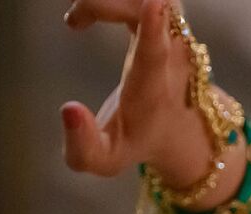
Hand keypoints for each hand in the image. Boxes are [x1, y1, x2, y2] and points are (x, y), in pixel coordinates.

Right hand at [59, 0, 243, 200]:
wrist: (183, 126)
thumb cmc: (136, 141)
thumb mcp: (105, 160)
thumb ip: (81, 147)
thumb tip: (67, 109)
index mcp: (153, 89)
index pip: (156, 53)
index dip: (153, 27)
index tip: (153, 2)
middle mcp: (171, 53)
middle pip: (145, 8)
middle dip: (104, 4)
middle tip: (72, 21)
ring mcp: (174, 30)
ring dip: (107, 0)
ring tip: (77, 19)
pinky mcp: (169, 15)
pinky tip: (87, 12)